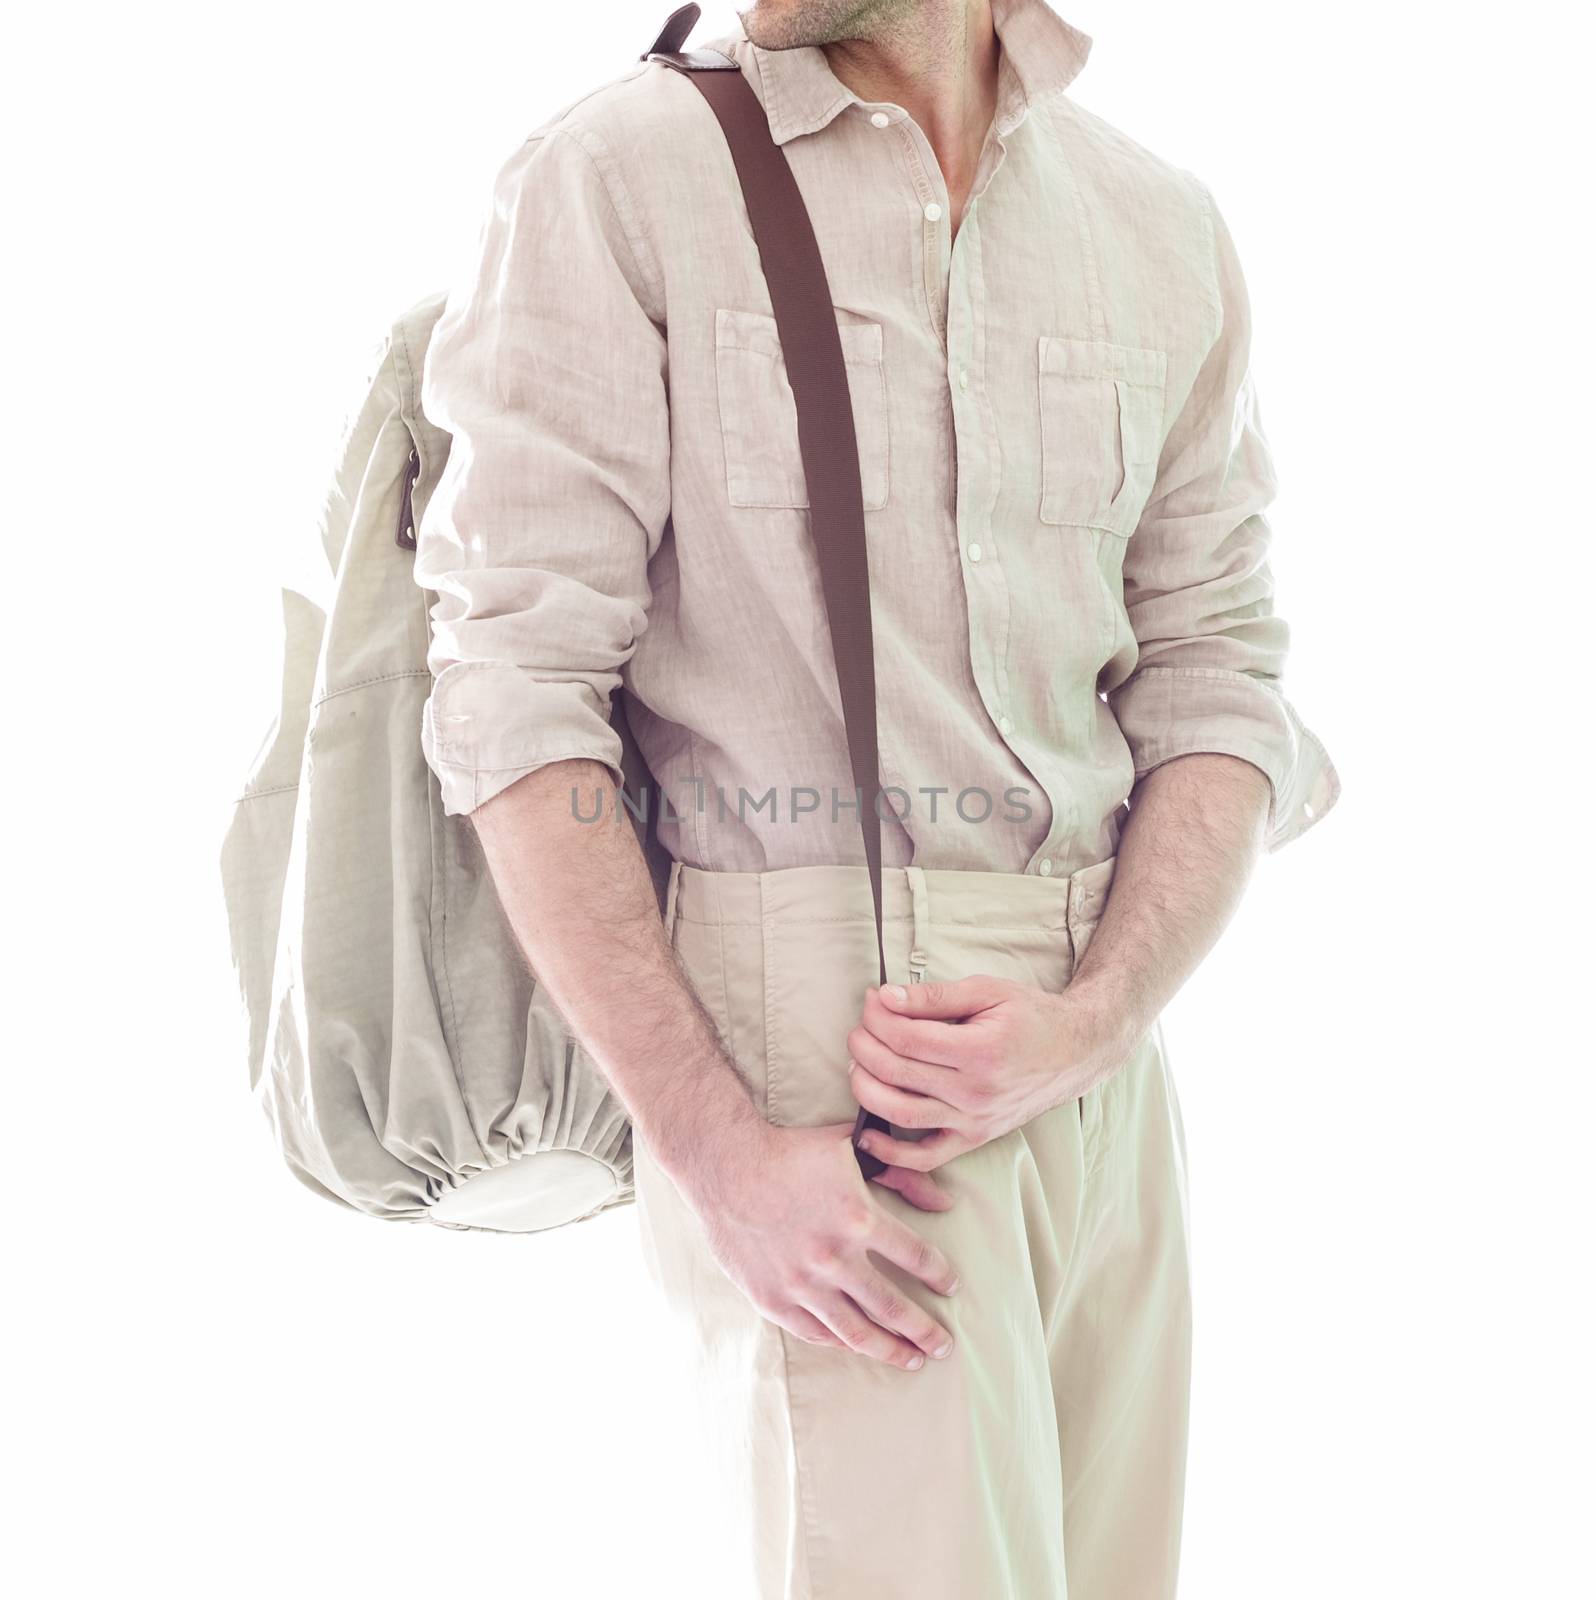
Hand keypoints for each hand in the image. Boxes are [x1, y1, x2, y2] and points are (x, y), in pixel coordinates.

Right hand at [682, 1117, 963, 1370]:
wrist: (726, 1165)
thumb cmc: (792, 1151)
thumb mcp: (851, 1148)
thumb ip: (902, 1174)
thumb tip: (947, 1201)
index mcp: (860, 1219)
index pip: (918, 1258)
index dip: (941, 1276)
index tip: (951, 1287)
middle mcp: (835, 1258)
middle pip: (895, 1307)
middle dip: (926, 1331)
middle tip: (945, 1345)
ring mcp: (802, 1284)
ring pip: (858, 1332)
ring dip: (891, 1350)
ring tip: (913, 1360)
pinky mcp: (772, 1299)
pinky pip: (816, 1332)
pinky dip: (842, 1343)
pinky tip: (858, 1346)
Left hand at [845, 977, 1133, 1174]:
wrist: (1074, 1051)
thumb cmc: (1030, 1016)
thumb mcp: (986, 991)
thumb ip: (934, 997)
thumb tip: (886, 997)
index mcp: (980, 1050)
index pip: (907, 1038)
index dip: (878, 1017)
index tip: (871, 1000)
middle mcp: (976, 1091)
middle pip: (897, 1072)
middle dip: (865, 1045)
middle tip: (859, 1028)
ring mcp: (974, 1120)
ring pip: (901, 1113)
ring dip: (865, 1088)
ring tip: (857, 1063)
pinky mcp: (974, 1138)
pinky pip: (925, 1156)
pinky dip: (891, 1154)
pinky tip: (867, 1135)